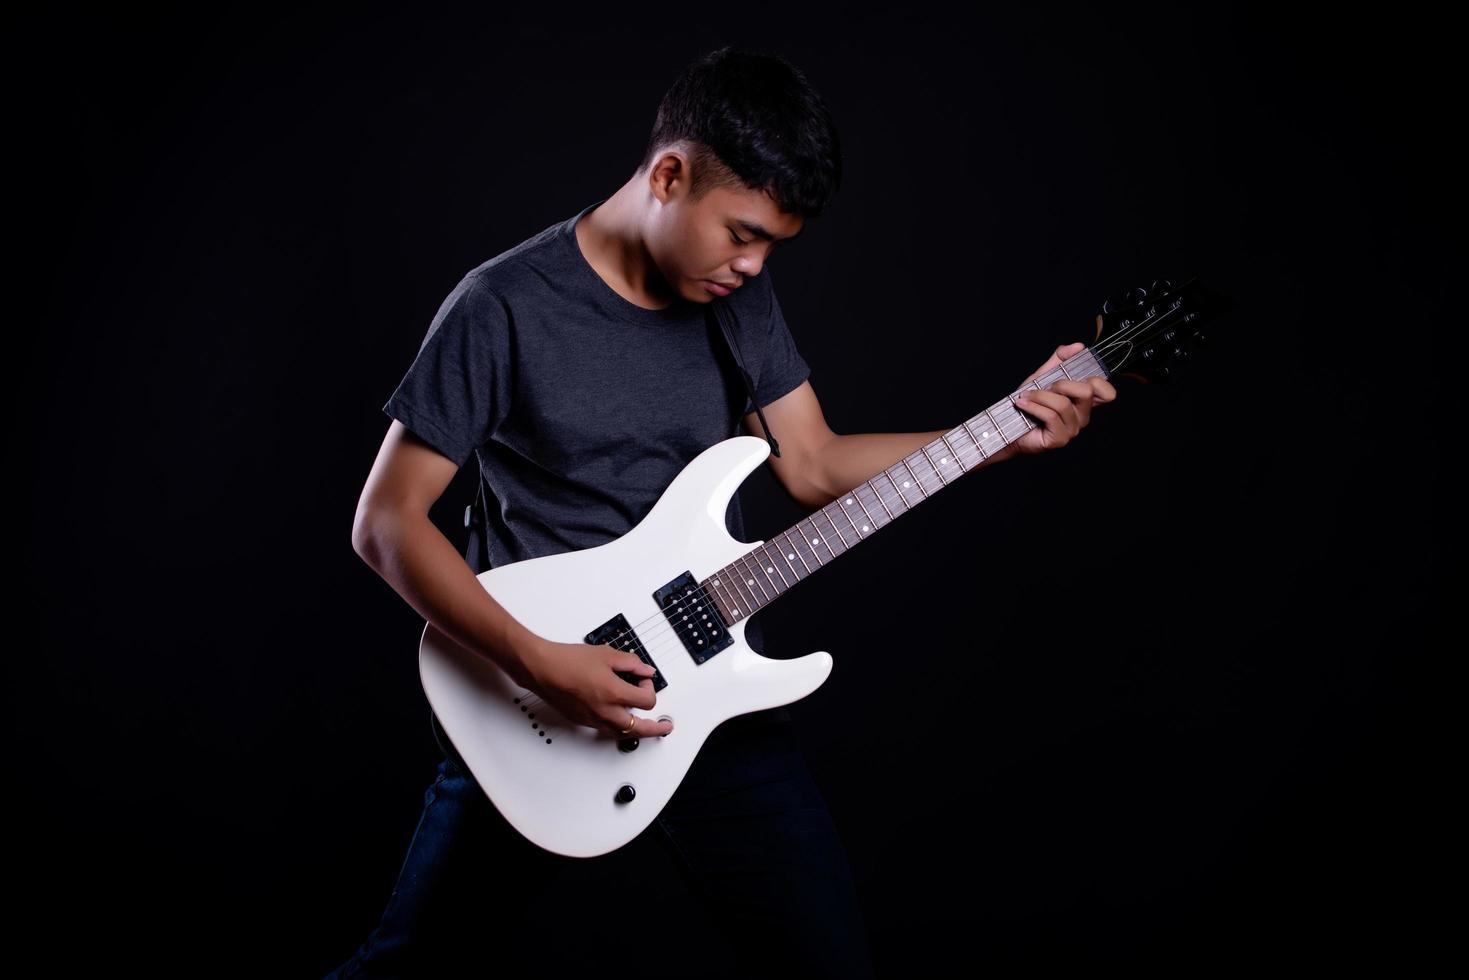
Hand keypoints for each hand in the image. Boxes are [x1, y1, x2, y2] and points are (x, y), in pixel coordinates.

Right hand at [520, 637, 673, 737]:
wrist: (541, 668)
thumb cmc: (567, 660)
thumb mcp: (606, 654)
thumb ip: (631, 663)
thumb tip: (645, 670)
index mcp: (614, 693)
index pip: (647, 702)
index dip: (650, 689)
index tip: (644, 680)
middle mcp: (605, 711)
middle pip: (639, 729)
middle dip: (655, 728)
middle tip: (664, 726)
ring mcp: (593, 719)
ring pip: (622, 733)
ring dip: (636, 730)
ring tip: (645, 727)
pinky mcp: (582, 721)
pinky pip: (606, 730)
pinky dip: (617, 727)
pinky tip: (618, 719)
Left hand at [1010, 341, 1116, 454]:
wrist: (1008, 425)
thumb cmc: (1029, 403)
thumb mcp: (1044, 375)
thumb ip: (1060, 359)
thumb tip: (1078, 346)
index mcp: (1083, 401)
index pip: (1107, 392)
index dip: (1096, 380)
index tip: (1073, 375)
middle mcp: (1082, 416)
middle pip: (1086, 392)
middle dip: (1062, 383)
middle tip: (1045, 387)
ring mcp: (1072, 429)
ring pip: (1063, 404)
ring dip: (1040, 396)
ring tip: (1026, 396)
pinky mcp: (1059, 439)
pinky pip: (1051, 416)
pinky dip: (1034, 406)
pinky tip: (1023, 404)